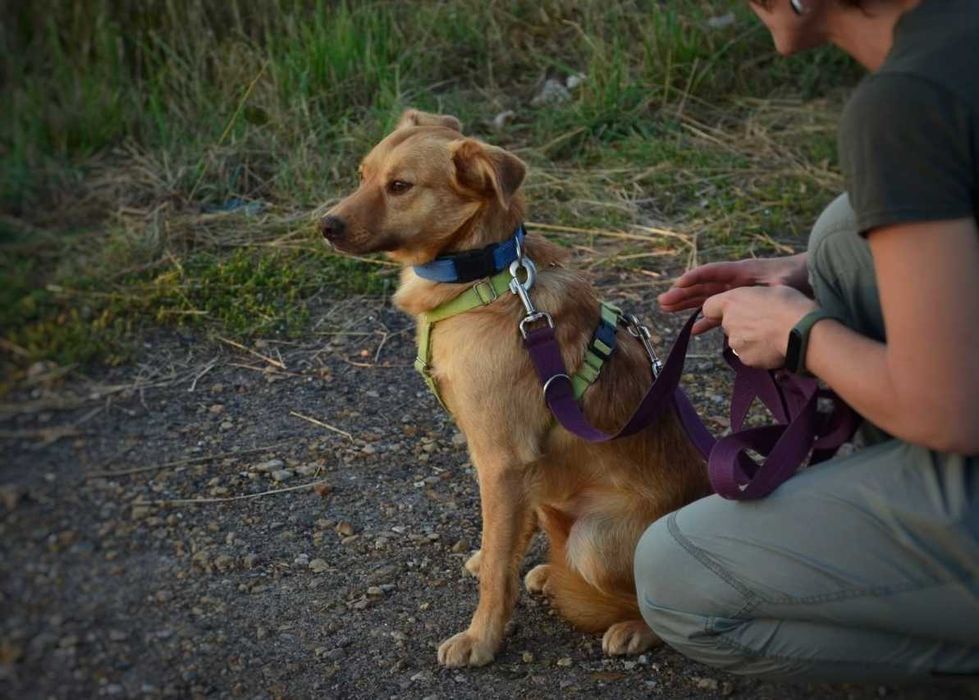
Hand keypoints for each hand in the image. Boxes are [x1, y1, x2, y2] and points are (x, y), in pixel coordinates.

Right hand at [658, 254, 810, 332]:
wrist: (807, 277)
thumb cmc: (796, 276)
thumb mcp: (783, 281)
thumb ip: (771, 285)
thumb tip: (762, 292)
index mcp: (740, 271)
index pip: (712, 273)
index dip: (694, 277)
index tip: (678, 283)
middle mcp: (733, 282)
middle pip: (702, 287)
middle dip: (682, 294)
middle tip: (663, 301)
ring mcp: (735, 293)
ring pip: (705, 299)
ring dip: (687, 305)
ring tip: (667, 309)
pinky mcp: (741, 304)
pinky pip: (719, 312)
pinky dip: (707, 320)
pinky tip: (694, 329)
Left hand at [702, 286, 817, 368]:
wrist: (801, 330)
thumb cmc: (790, 304)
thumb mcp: (771, 289)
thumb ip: (754, 298)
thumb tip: (756, 302)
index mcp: (731, 301)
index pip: (709, 307)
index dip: (717, 310)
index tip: (731, 311)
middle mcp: (728, 322)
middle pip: (727, 324)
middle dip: (740, 324)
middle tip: (762, 322)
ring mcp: (735, 343)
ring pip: (738, 341)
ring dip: (750, 339)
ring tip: (772, 335)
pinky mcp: (745, 359)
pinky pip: (749, 355)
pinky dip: (758, 352)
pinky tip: (774, 347)